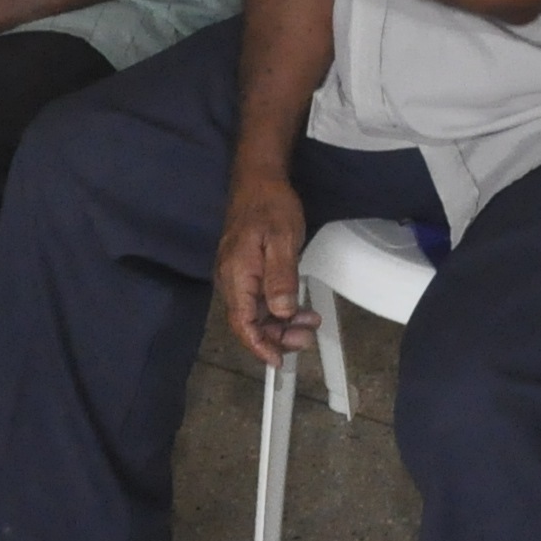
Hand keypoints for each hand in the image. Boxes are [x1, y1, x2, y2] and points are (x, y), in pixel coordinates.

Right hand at [215, 175, 318, 365]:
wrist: (258, 179)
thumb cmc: (270, 206)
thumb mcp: (282, 239)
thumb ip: (281, 277)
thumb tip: (280, 312)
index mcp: (236, 275)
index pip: (243, 323)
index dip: (260, 346)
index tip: (278, 361)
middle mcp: (231, 279)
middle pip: (249, 322)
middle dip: (277, 337)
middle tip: (307, 338)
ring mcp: (236, 275)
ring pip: (255, 313)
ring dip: (280, 324)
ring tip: (309, 323)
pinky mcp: (245, 271)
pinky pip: (258, 299)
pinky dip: (278, 308)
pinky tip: (297, 308)